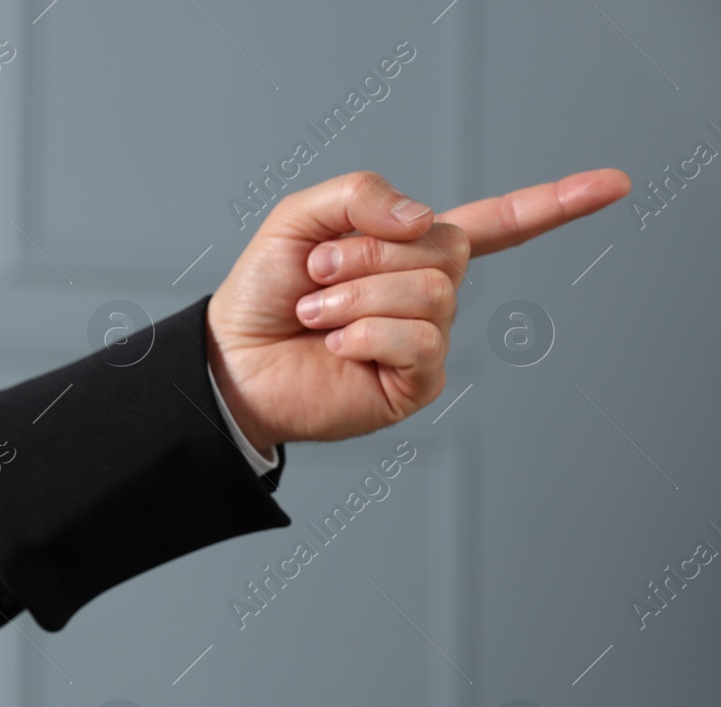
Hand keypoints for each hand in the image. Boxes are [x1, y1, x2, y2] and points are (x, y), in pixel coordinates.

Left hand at [206, 168, 631, 450]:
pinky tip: (335, 346)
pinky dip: (365, 333)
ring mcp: (427, 339)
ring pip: (432, 291)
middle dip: (366, 252)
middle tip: (315, 278)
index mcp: (411, 248)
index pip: (497, 222)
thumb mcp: (301, 219)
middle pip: (446, 247)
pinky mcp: (416, 382)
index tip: (614, 184)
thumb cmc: (264, 294)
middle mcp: (430, 292)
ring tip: (315, 315)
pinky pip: (418, 340)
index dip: (554, 203)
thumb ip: (362, 194)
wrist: (231, 362)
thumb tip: (425, 216)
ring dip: (356, 296)